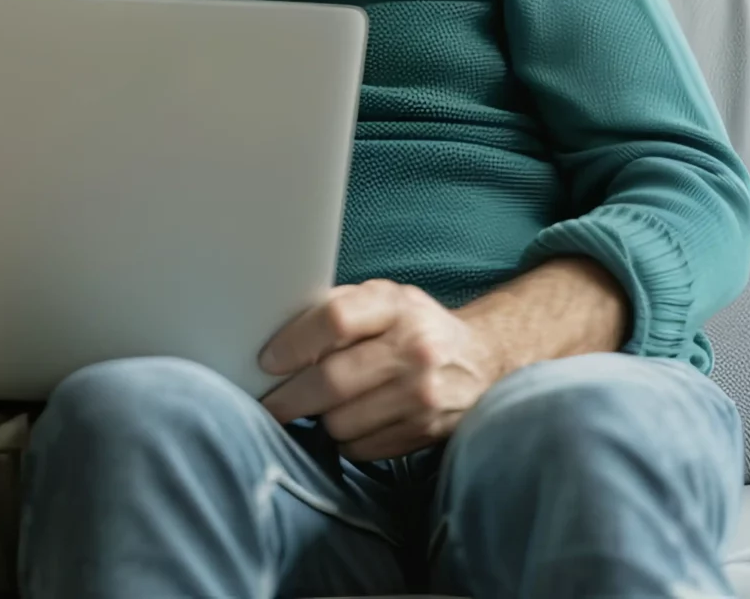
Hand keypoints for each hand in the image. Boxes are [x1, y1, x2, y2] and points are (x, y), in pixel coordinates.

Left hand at [257, 279, 507, 459]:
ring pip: (342, 422)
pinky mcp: (427, 432)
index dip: (293, 344)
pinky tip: (353, 422)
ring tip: (320, 408)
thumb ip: (339, 308)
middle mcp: (414, 350)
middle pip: (332, 380)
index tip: (267, 362)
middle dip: (288, 398)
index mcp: (396, 306)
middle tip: (267, 405)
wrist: (483, 361)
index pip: (334, 321)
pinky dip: (346, 440)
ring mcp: (423, 395)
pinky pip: (362, 448)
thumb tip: (277, 333)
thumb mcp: (384, 300)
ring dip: (320, 420)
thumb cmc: (415, 327)